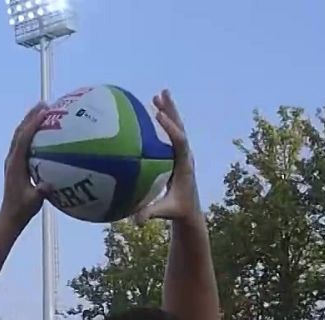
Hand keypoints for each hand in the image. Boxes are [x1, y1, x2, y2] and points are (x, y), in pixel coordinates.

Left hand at [1, 102, 51, 222]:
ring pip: (20, 135)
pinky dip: (31, 133)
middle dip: (31, 116)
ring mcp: (13, 160)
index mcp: (15, 164)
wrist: (10, 215)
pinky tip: (44, 131)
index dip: (33, 124)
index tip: (44, 112)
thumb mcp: (33, 201)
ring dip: (30, 121)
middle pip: (20, 131)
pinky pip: (23, 143)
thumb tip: (50, 185)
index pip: (23, 139)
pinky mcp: (16, 164)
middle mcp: (11, 159)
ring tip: (43, 110)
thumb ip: (41, 193)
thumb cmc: (22, 209)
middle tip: (44, 104)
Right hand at [133, 90, 200, 223]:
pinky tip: (151, 112)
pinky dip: (161, 123)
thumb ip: (150, 213)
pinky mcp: (176, 155)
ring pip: (176, 127)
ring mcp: (181, 154)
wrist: (189, 210)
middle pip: (180, 127)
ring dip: (168, 111)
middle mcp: (185, 155)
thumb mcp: (165, 212)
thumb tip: (135, 220)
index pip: (179, 142)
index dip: (170, 128)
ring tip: (158, 94)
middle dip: (171, 111)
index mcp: (184, 165)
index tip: (159, 115)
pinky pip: (168, 135)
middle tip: (162, 94)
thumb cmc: (177, 210)